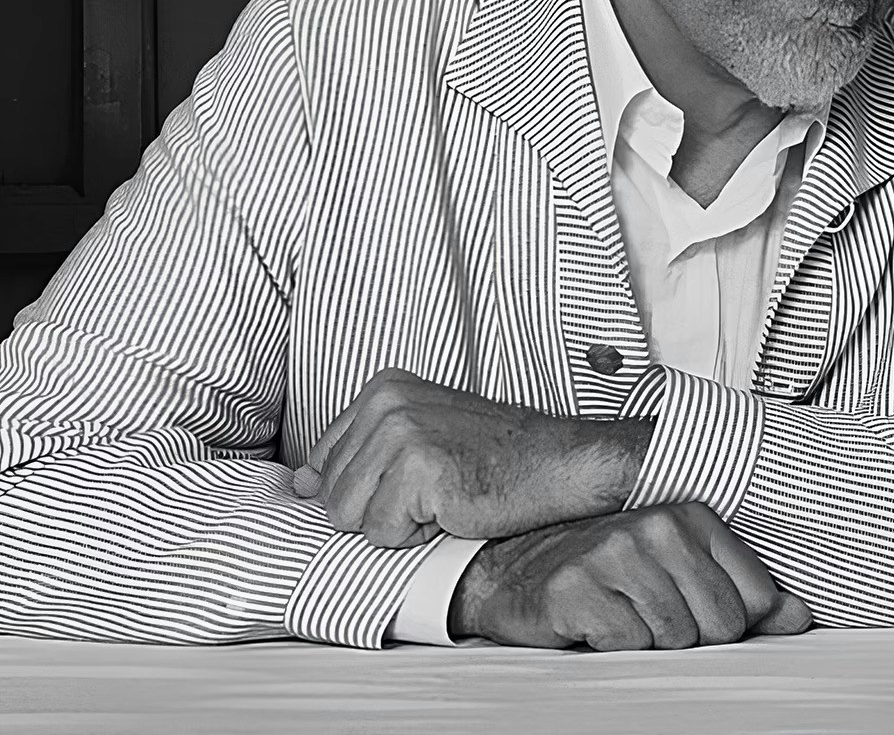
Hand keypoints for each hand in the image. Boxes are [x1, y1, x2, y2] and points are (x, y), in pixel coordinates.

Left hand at [292, 368, 650, 547]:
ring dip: (400, 524)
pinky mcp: (420, 469)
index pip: (321, 463)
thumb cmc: (497, 458)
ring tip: (447, 497)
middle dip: (382, 509)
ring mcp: (402, 433)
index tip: (418, 478)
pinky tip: (457, 507)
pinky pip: (384, 534)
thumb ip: (359, 454)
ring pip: (349, 519)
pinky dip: (420, 536)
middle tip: (440, 489)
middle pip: (331, 496)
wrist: (562, 463)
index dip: (367, 489)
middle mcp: (386, 404)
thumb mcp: (421, 437)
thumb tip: (301, 484)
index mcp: (382, 389)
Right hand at [449, 502, 812, 649]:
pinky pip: (629, 646)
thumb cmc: (604, 573)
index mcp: (694, 518)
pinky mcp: (579, 587)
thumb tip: (798, 616)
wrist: (514, 573)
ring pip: (676, 639)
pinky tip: (594, 622)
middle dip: (689, 638)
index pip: (756, 597)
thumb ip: (742, 594)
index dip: (731, 623)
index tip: (695, 611)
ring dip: (647, 643)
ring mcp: (616, 553)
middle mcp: (659, 527)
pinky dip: (612, 647)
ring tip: (621, 615)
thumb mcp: (680, 574)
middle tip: (649, 616)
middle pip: (720, 624)